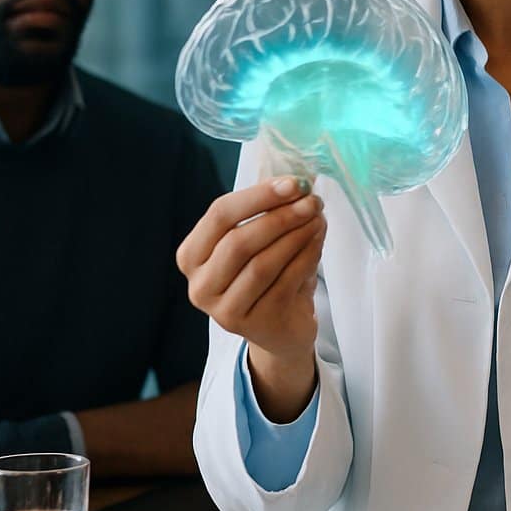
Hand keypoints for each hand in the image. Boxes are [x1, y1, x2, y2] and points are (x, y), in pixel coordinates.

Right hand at [177, 175, 325, 418]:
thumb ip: (268, 210)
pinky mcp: (255, 325)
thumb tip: (296, 182)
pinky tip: (318, 242)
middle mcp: (200, 286)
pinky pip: (284, 283)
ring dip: (296, 236)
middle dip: (280, 217)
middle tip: (312, 202)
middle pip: (239, 241)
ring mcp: (224, 311)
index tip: (293, 183)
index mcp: (192, 256)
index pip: (219, 215)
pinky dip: (306, 257)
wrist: (280, 328)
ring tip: (318, 219)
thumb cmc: (266, 274)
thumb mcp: (258, 240)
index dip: (258, 196)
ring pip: (262, 264)